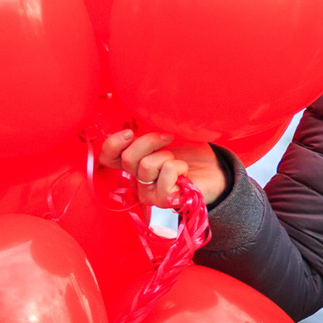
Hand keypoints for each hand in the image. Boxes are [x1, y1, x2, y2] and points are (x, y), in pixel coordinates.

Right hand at [97, 127, 227, 208]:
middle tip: (167, 138)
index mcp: (134, 164)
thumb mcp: (165, 135)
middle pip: (128, 158)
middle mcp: (137, 180)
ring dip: (167, 156)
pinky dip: (179, 167)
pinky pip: (166, 174)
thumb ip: (145, 133)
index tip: (130, 131)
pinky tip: (185, 172)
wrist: (215, 170)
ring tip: (178, 161)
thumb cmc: (190, 152)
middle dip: (149, 142)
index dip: (113, 144)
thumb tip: (130, 122)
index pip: (107, 158)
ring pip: (146, 166)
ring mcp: (150, 193)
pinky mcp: (165, 200)